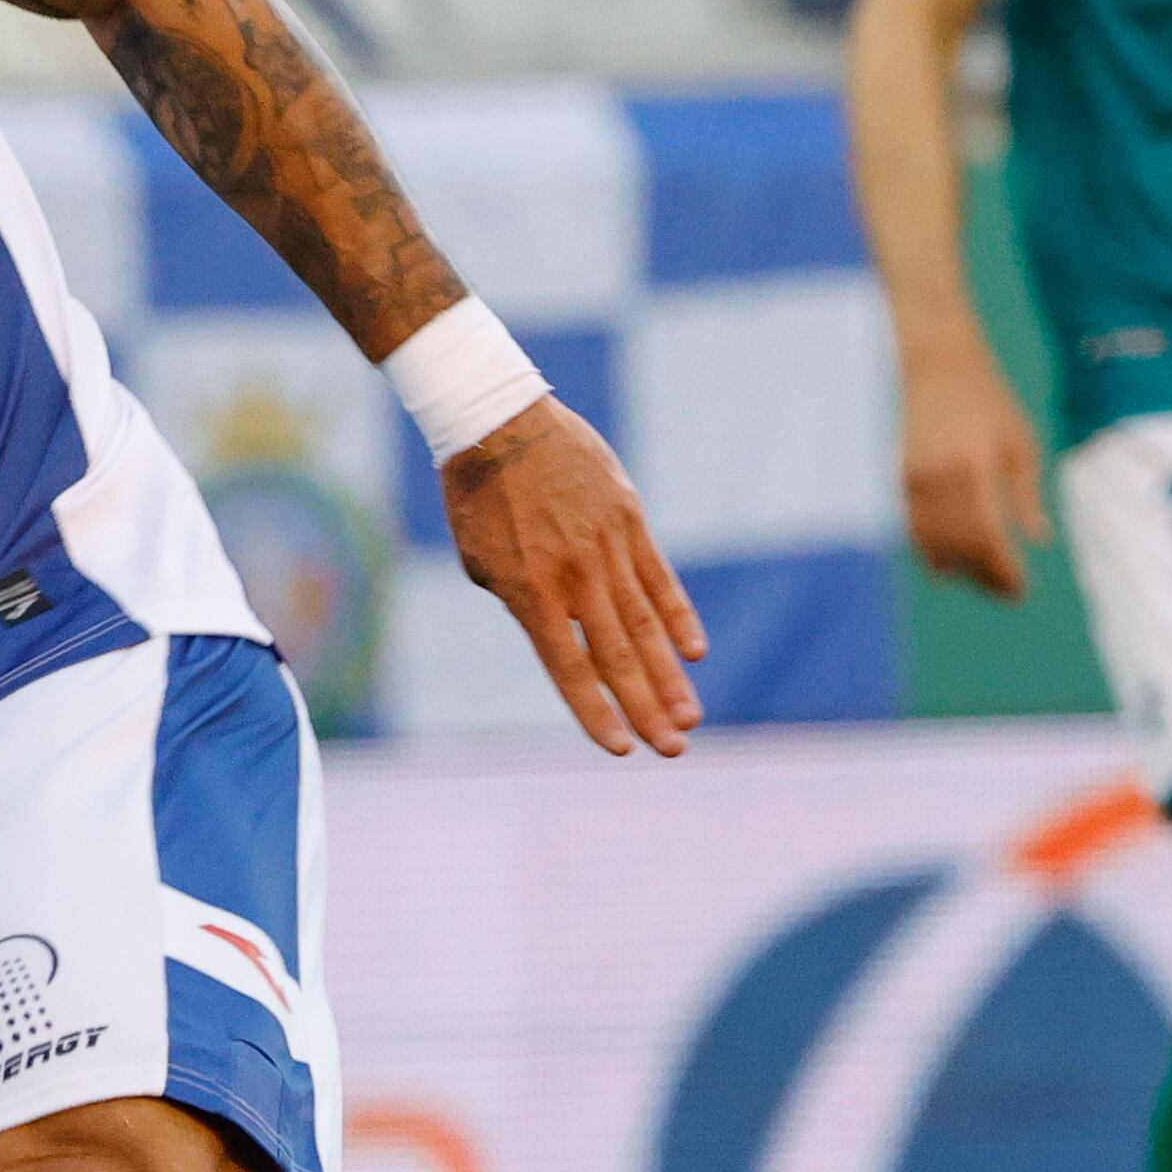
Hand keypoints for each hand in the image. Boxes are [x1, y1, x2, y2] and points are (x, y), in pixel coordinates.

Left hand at [441, 398, 708, 756]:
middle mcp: (574, 574)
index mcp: (530, 590)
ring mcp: (606, 546)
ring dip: (670, 675)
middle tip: (676, 751)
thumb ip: (522, 602)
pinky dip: (677, 615)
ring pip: (645, 623)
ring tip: (689, 718)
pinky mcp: (628, 518)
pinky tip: (694, 652)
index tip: (621, 749)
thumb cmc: (477, 497)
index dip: (596, 711)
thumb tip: (563, 635)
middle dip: (647, 708)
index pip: (569, 667)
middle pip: (618, 654)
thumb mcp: (481, 560)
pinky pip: (657, 576)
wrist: (498, 421)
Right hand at [896, 348, 1049, 598]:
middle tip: (1005, 593)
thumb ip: (1025, 493)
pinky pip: (909, 528)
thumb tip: (1040, 540)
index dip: (1002, 571)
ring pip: (929, 543)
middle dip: (982, 576)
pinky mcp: (891, 478)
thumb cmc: (983, 396)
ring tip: (978, 581)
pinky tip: (944, 562)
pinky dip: (927, 549)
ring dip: (954, 568)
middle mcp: (934, 480)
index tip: (1020, 591)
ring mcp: (907, 480)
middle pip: (957, 548)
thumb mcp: (1018, 440)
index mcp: (971, 469)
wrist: (930, 360)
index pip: (987, 539)